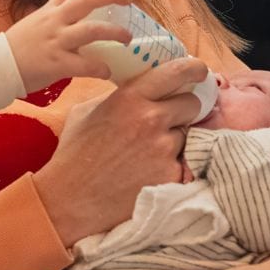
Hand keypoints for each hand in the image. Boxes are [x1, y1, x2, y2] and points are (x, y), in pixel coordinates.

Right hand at [3, 0, 133, 91]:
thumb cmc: (17, 47)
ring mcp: (56, 41)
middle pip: (87, 1)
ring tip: (127, 37)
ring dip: (114, 33)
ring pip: (92, 31)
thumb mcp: (36, 23)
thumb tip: (77, 20)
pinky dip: (100, 68)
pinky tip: (107, 71)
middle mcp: (54, 21)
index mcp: (49, 10)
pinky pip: (85, 65)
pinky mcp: (56, 63)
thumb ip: (56, 19)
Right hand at [33, 56, 208, 242]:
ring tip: (147, 155)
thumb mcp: (89, 111)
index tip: (199, 71)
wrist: (70, 200)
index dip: (194, 69)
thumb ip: (121, 96)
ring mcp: (164, 149)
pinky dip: (171, 166)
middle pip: (192, 104)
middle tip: (168, 122)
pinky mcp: (171, 175)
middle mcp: (151, 119)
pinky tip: (148, 173)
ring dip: (175, 142)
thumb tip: (145, 89)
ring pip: (187, 135)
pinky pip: (183, 163)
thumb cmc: (74, 154)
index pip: (177, 72)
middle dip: (184, 111)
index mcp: (130, 97)